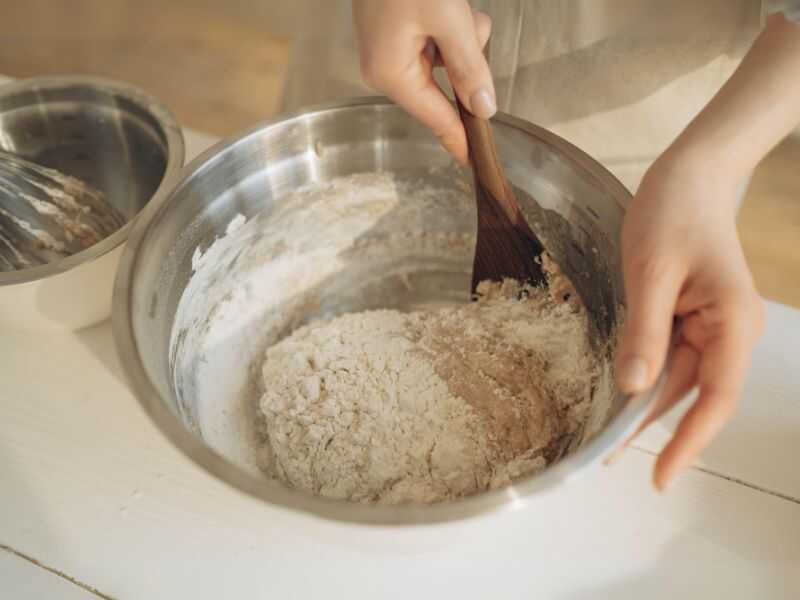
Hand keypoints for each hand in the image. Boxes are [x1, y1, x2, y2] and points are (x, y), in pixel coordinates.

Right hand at [353, 0, 495, 163]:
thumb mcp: (449, 20)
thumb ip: (469, 68)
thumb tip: (484, 108)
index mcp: (390, 73)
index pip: (435, 117)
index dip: (460, 138)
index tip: (475, 161)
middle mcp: (384, 68)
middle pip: (442, 88)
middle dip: (466, 62)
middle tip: (467, 25)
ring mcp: (387, 49)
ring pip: (443, 63)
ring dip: (460, 40)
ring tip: (453, 8)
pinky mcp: (395, 32)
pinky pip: (434, 44)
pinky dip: (450, 28)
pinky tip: (449, 6)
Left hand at [616, 149, 763, 489]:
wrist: (689, 175)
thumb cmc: (674, 212)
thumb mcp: (651, 272)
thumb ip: (644, 332)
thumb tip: (633, 389)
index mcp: (733, 322)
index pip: (715, 398)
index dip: (687, 442)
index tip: (659, 478)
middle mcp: (729, 331)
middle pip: (692, 393)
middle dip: (651, 426)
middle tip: (605, 458)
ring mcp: (713, 325)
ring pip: (676, 378)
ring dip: (643, 403)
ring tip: (603, 433)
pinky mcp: (691, 317)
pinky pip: (668, 355)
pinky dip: (643, 373)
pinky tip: (615, 390)